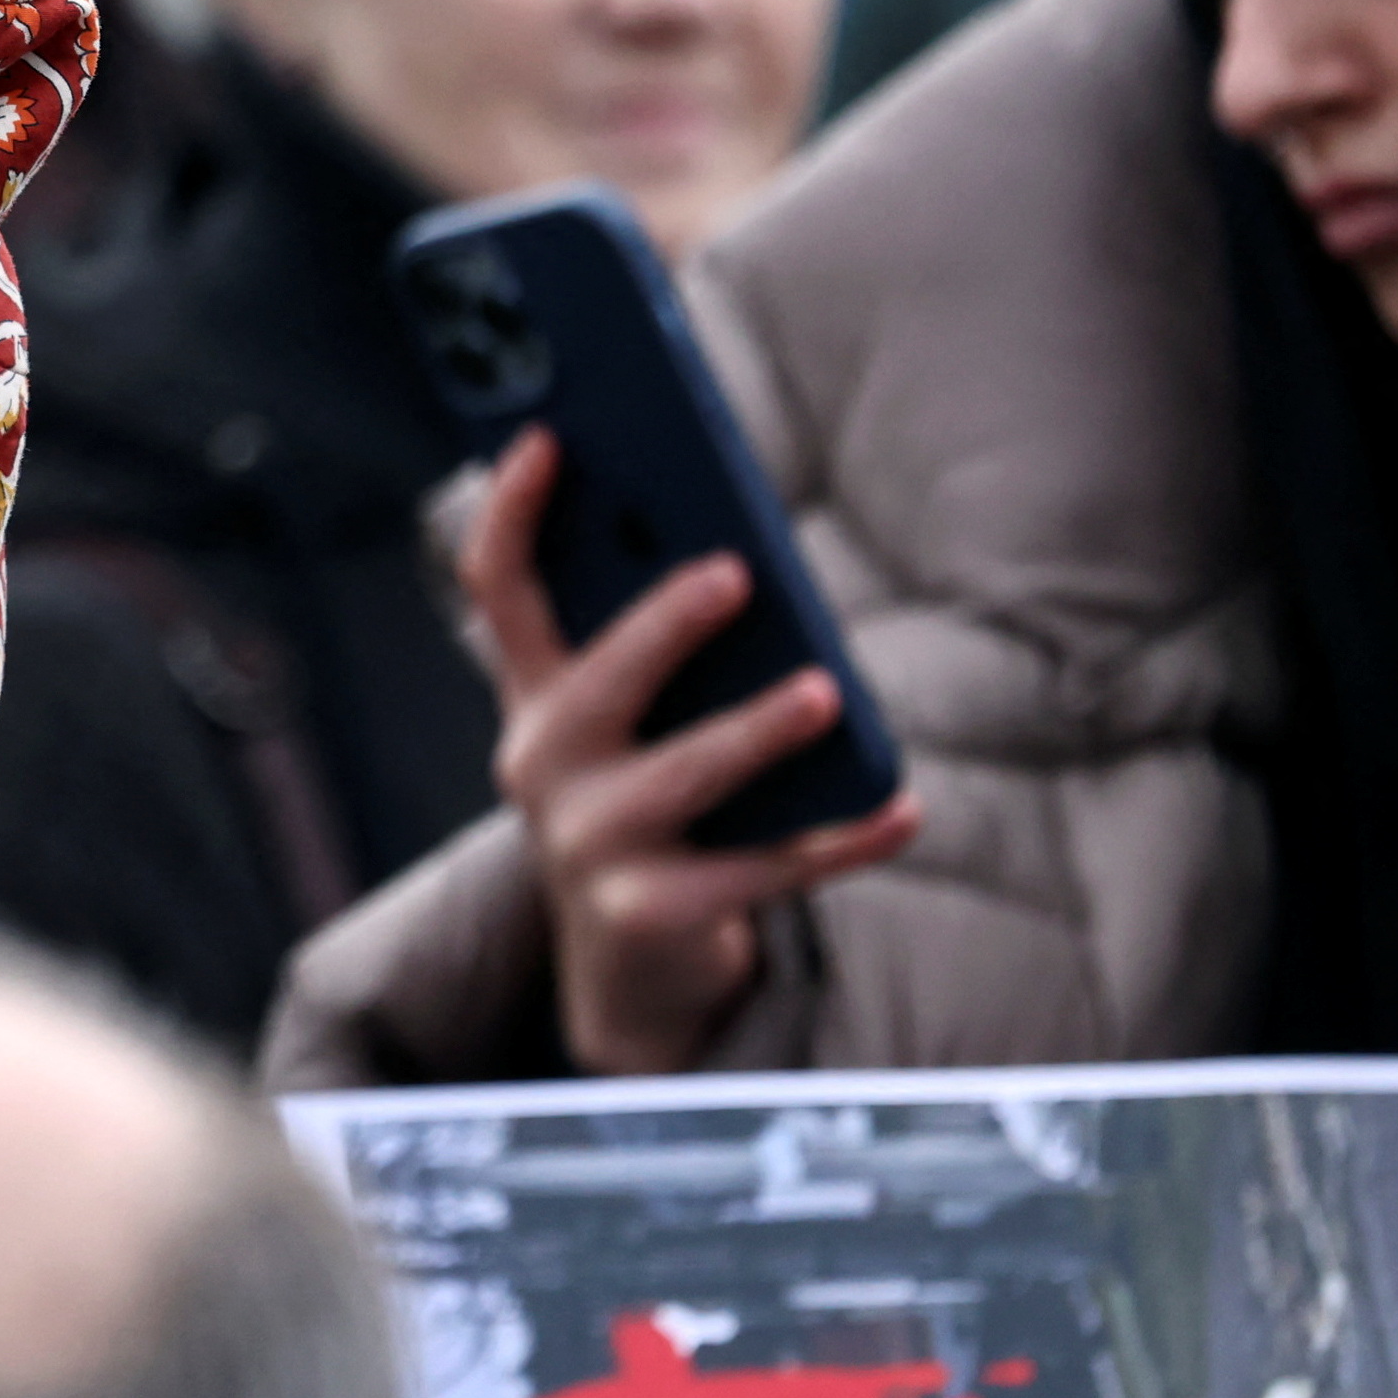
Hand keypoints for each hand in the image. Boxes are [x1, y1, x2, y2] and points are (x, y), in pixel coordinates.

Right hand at [461, 431, 921, 1075]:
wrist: (630, 959)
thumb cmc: (652, 799)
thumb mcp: (632, 722)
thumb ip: (660, 648)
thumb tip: (748, 563)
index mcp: (533, 699)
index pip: (497, 590)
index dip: (513, 512)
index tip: (550, 438)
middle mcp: (540, 766)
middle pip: (594, 683)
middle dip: (662, 626)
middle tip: (737, 574)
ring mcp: (588, 845)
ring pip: (682, 776)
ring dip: (755, 731)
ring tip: (824, 693)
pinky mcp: (652, 911)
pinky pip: (763, 868)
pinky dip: (840, 838)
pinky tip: (900, 807)